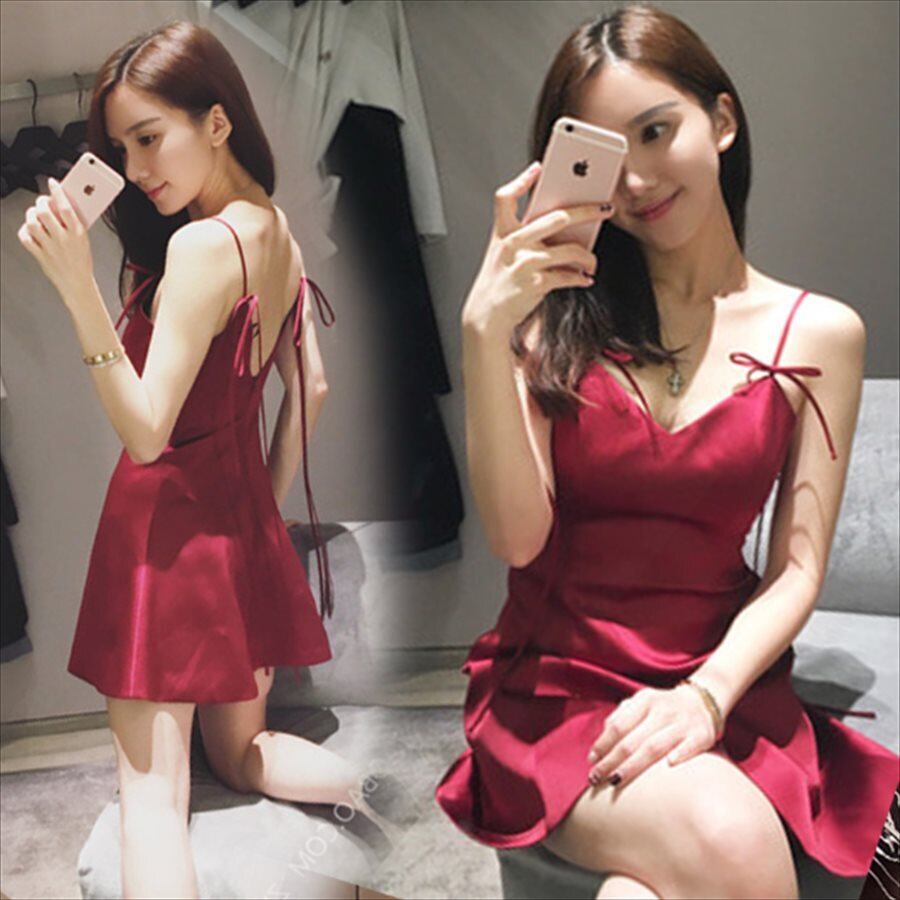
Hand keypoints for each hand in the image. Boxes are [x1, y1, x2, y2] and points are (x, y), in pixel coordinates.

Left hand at [17, 177, 94, 305]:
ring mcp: (50, 247)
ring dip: (31, 215)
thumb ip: (73, 224)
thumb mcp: (84, 241)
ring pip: (32, 223)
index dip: (58, 192)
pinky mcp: (40, 255)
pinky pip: (25, 238)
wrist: (78, 285)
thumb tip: (61, 207)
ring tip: (35, 215)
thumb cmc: (82, 263)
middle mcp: (63, 239)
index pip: (66, 207)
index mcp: (78, 234)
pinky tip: (29, 229)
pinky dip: (24, 231)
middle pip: (45, 212)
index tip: (53, 184)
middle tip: (42, 202)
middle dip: (41, 203)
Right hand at [460, 160, 615, 334]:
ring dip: (589, 257)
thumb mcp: (504, 251)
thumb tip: (567, 223)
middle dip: (588, 211)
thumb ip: (526, 234)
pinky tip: (585, 278)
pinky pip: (568, 276)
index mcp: (503, 232)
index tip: (537, 169)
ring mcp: (526, 263)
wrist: (488, 313)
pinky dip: (581, 278)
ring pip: (571, 250)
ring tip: (592, 263)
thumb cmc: (502, 279)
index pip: (505, 198)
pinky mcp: (536, 284)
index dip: (520, 181)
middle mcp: (513, 243)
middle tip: (605, 208)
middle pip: (558, 217)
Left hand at [586, 683, 720, 788]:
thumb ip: (621, 716)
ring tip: (615, 780)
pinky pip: (690, 746)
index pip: (618, 725)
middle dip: (611, 761)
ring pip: (654, 746)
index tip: (591, 760)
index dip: (602, 744)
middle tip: (596, 778)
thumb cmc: (663, 708)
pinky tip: (668, 767)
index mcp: (645, 700)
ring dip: (633, 766)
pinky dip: (680, 755)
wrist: (704, 701)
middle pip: (632, 740)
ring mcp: (683, 723)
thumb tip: (601, 740)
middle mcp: (663, 710)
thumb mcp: (642, 703)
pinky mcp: (702, 734)